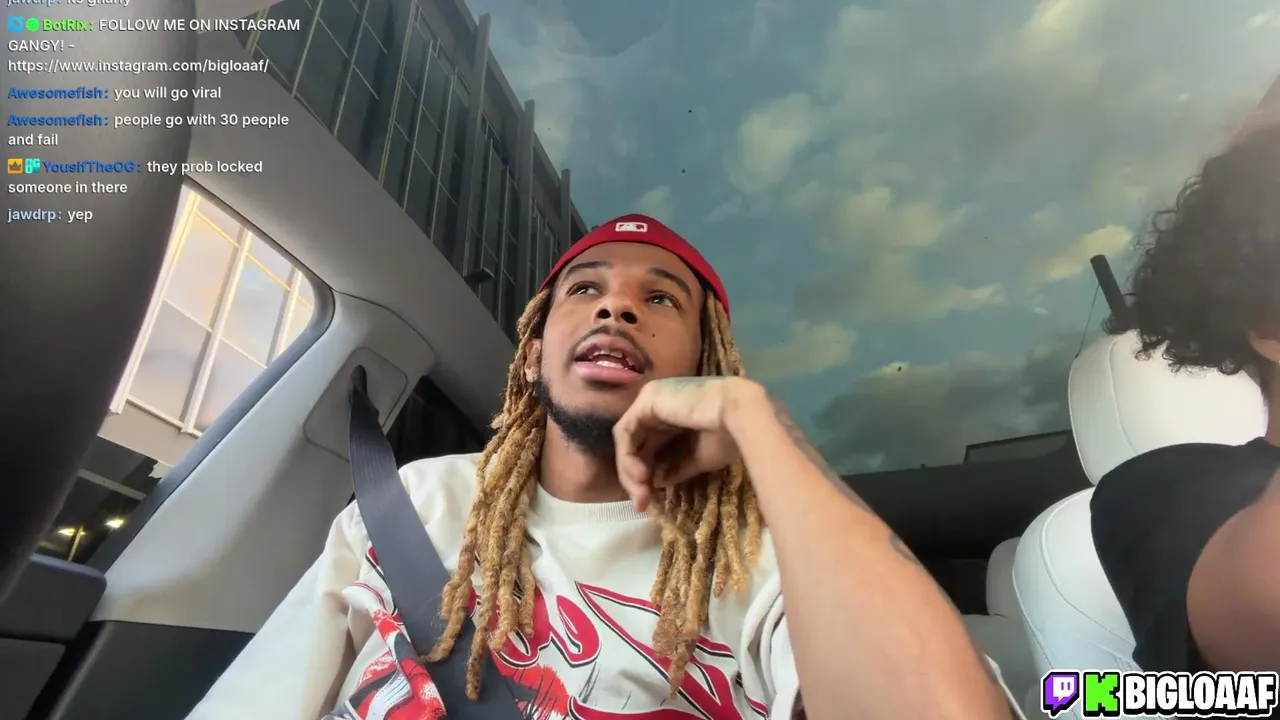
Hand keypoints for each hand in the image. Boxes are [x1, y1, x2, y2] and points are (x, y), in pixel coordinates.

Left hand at [612, 376, 756, 511]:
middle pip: (636, 445)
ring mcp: (651, 400)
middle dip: (635, 478)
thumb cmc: (728, 435)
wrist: (742, 415)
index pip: (648, 448)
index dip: (645, 477)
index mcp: (673, 417)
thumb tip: (657, 481)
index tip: (648, 502)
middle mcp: (659, 405)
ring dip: (629, 470)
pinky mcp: (647, 400)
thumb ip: (676, 467)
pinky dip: (628, 455)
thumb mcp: (699, 458)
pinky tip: (640, 474)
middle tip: (641, 503)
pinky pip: (626, 431)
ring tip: (641, 491)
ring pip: (627, 439)